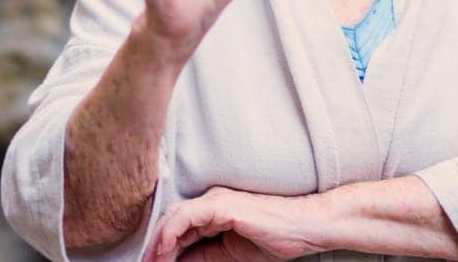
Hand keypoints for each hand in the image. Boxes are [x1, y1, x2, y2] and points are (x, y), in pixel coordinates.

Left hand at [143, 187, 324, 261]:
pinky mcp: (223, 205)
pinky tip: (165, 248)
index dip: (162, 247)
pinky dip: (171, 232)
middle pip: (171, 220)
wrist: (304, 229)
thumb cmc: (276, 239)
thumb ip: (202, 256)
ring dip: (158, 241)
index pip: (179, 227)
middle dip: (155, 245)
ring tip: (152, 260)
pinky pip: (187, 216)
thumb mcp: (229, 255)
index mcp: (215, 212)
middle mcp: (212, 202)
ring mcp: (217, 201)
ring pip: (174, 216)